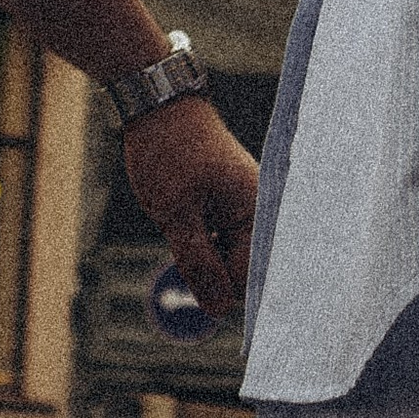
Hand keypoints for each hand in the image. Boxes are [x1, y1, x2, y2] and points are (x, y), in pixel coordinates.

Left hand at [121, 98, 257, 318]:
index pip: (249, 280)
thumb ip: (200, 263)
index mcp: (257, 214)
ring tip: (180, 216)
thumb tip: (218, 312)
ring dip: (200, 252)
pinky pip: (220, 239)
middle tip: (180, 234)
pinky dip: (200, 238)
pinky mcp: (230, 204)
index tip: (191, 274)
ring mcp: (246, 207)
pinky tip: (182, 215)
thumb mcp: (176, 213)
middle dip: (207, 268)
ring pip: (226, 256)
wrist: (158, 105)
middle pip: (239, 272)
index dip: (217, 287)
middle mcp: (260, 213)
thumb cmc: (169, 152)